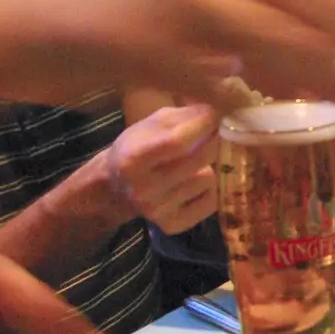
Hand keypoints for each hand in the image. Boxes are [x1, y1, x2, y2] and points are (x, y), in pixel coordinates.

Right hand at [104, 105, 220, 233]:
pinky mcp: (173, 225)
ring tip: (193, 163)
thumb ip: (184, 115)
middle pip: (199, 159)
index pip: (178, 141)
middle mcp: (144, 189)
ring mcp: (159, 211)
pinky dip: (208, 188)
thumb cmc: (137, 147)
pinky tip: (192, 182)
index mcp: (133, 159)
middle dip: (214, 140)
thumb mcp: (151, 124)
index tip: (216, 112)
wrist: (115, 188)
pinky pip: (212, 200)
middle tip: (214, 132)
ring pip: (209, 178)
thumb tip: (219, 108)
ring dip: (208, 165)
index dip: (203, 124)